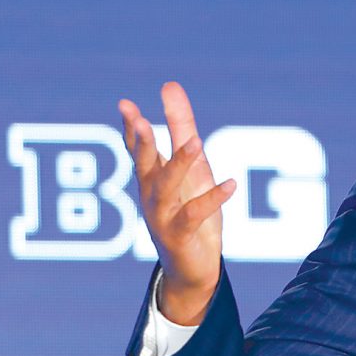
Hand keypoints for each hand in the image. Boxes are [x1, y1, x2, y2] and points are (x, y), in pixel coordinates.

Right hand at [119, 82, 235, 324]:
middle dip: (142, 143)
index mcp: (152, 179)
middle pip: (145, 166)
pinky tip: (230, 184)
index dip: (131, 129)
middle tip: (138, 120)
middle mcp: (152, 196)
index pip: (139, 150)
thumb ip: (181, 126)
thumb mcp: (191, 166)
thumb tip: (170, 85)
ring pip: (168, 188)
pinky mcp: (182, 236)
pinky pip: (195, 215)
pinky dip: (212, 199)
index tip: (125, 105)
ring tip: (196, 142)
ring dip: (180, 165)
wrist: (191, 269)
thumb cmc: (189, 211)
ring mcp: (163, 218)